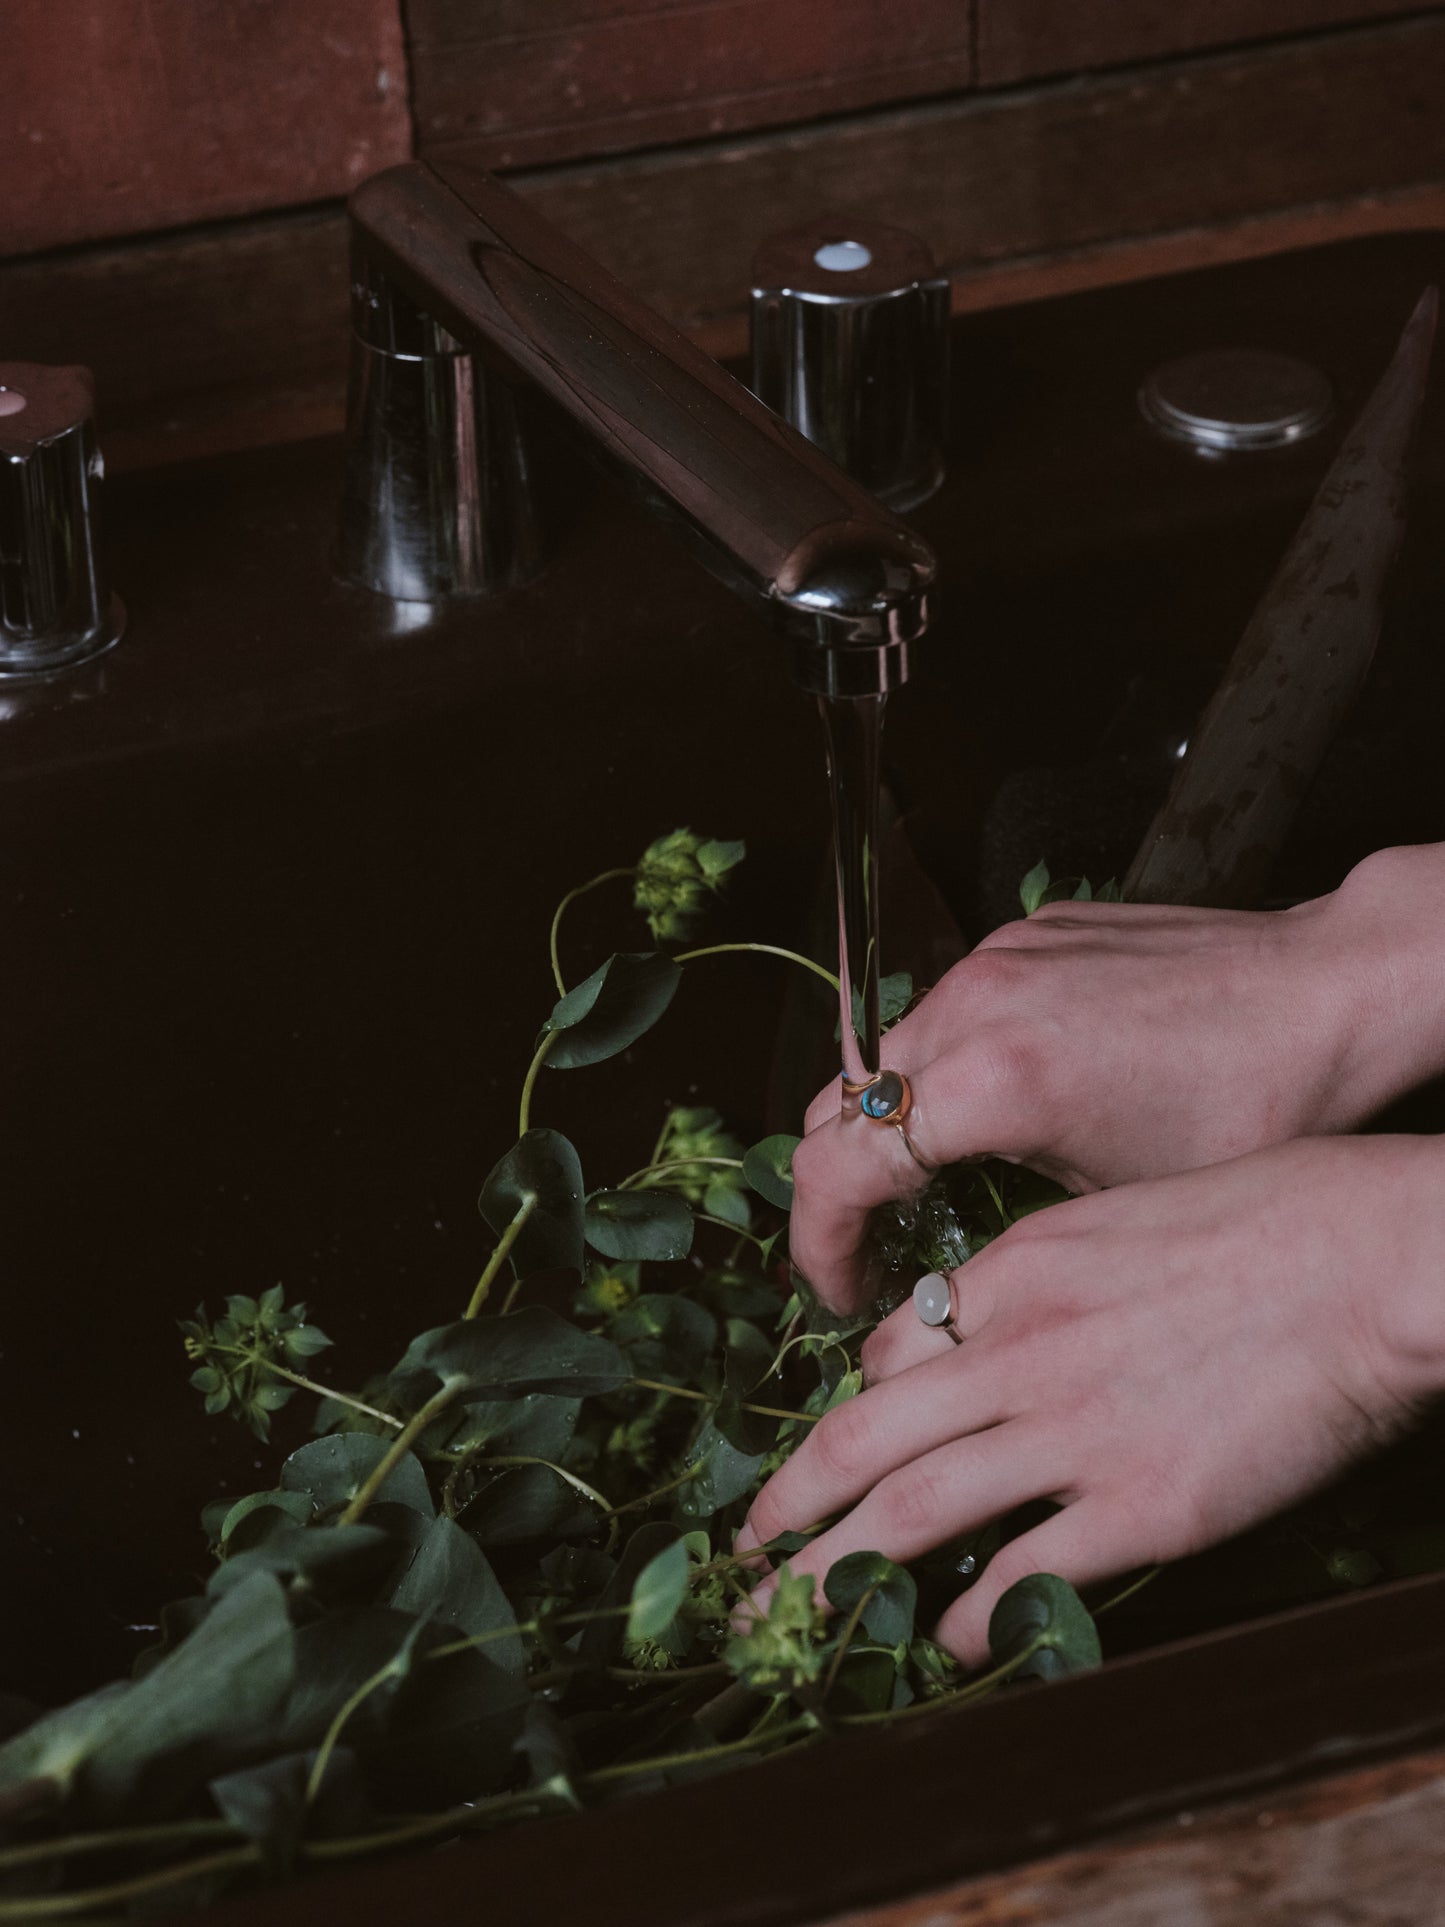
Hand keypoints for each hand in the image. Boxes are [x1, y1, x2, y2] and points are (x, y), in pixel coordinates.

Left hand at [740, 1137, 1444, 1666]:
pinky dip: (965, 1617)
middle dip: (785, 1506)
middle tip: (741, 1553)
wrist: (1364, 1256)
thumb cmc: (1262, 1214)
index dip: (846, 1415)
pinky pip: (1020, 1576)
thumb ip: (1040, 1272)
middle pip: (860, 1441)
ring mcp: (1071, 1432)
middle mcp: (1016, 1353)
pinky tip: (940, 1644)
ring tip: (785, 1616)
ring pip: (909, 1513)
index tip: (829, 1458)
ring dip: (833, 1573)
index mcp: (1009, 1273)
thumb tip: (995, 1316)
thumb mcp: (1113, 1214)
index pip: (887, 1353)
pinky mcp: (1141, 1506)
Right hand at [794, 844, 1444, 1310]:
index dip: (819, 1246)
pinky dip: (948, 1062)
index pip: (836, 1169)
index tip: (842, 1290)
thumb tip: (945, 1265)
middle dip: (840, 1186)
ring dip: (892, 1120)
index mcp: (993, 1081)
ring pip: (886, 1050)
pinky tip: (1003, 1102)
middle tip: (876, 1250)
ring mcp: (995, 959)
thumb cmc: (1256, 1105)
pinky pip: (948, 1006)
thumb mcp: (1120, 1204)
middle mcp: (973, 1004)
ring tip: (939, 1179)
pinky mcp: (1025, 934)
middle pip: (836, 1104)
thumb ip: (1003, 1218)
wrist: (1329, 990)